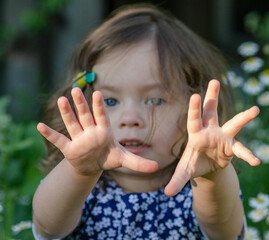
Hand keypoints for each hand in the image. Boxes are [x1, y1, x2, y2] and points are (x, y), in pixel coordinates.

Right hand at [37, 88, 157, 175]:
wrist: (93, 166)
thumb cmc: (109, 158)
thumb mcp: (124, 161)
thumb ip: (139, 163)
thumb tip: (157, 167)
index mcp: (104, 132)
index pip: (102, 116)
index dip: (99, 106)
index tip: (96, 92)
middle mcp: (90, 132)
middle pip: (85, 116)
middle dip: (80, 104)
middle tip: (74, 89)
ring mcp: (79, 139)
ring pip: (72, 124)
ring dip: (66, 113)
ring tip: (61, 99)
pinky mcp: (69, 148)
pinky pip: (59, 140)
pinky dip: (50, 135)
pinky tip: (39, 126)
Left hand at [164, 80, 259, 195]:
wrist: (206, 167)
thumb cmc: (193, 164)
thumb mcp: (185, 172)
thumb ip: (177, 180)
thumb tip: (166, 194)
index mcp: (195, 134)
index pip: (194, 119)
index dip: (194, 108)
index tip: (195, 95)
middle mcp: (210, 131)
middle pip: (211, 111)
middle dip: (212, 96)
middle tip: (214, 81)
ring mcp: (222, 137)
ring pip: (233, 124)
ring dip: (244, 117)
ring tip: (256, 110)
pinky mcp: (232, 146)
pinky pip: (242, 150)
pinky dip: (248, 155)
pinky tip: (256, 161)